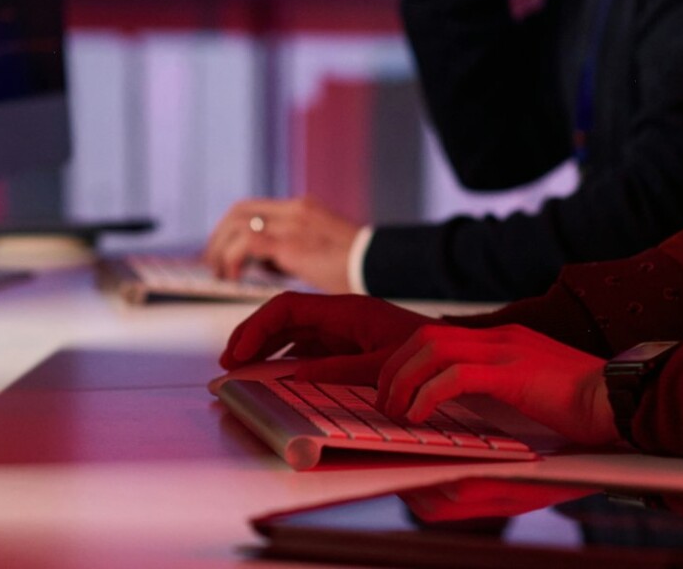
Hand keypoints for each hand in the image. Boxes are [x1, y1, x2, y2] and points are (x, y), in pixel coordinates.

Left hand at [202, 195, 356, 292]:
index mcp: (303, 208)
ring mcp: (293, 223)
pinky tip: (233, 279)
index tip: (221, 251)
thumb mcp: (322, 249)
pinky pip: (247, 243)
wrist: (380, 266)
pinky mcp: (291, 243)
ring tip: (219, 274)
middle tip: (212, 264)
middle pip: (238, 210)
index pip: (254, 207)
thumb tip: (269, 263)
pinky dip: (232, 259)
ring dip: (220, 249)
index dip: (230, 228)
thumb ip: (294, 249)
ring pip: (236, 222)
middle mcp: (295, 209)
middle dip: (218, 237)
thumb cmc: (357, 266)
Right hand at [212, 293, 428, 389]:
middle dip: (252, 336)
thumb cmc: (426, 354)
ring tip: (241, 369)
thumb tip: (297, 374)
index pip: (289, 307)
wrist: (455, 352)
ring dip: (264, 347)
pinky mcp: (347, 343)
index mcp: (346, 310)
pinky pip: (307, 346)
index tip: (237, 353)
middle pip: (284, 317)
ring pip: (292, 331)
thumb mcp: (383, 365)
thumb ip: (340, 369)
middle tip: (227, 364)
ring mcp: (342, 328)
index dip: (257, 327)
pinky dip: (285, 357)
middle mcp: (340, 314)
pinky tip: (272, 373)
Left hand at [377, 323, 618, 447]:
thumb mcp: (531, 393)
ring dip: (403, 381)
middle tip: (384, 403)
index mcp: (504, 340)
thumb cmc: (583, 409)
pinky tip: (420, 414)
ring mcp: (507, 350)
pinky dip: (428, 393)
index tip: (392, 391)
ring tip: (396, 411)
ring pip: (431, 349)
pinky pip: (455, 375)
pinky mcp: (513, 371)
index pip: (438, 335)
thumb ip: (500, 392)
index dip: (406, 361)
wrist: (622, 400)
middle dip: (394, 369)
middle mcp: (501, 337)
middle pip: (424, 337)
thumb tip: (466, 413)